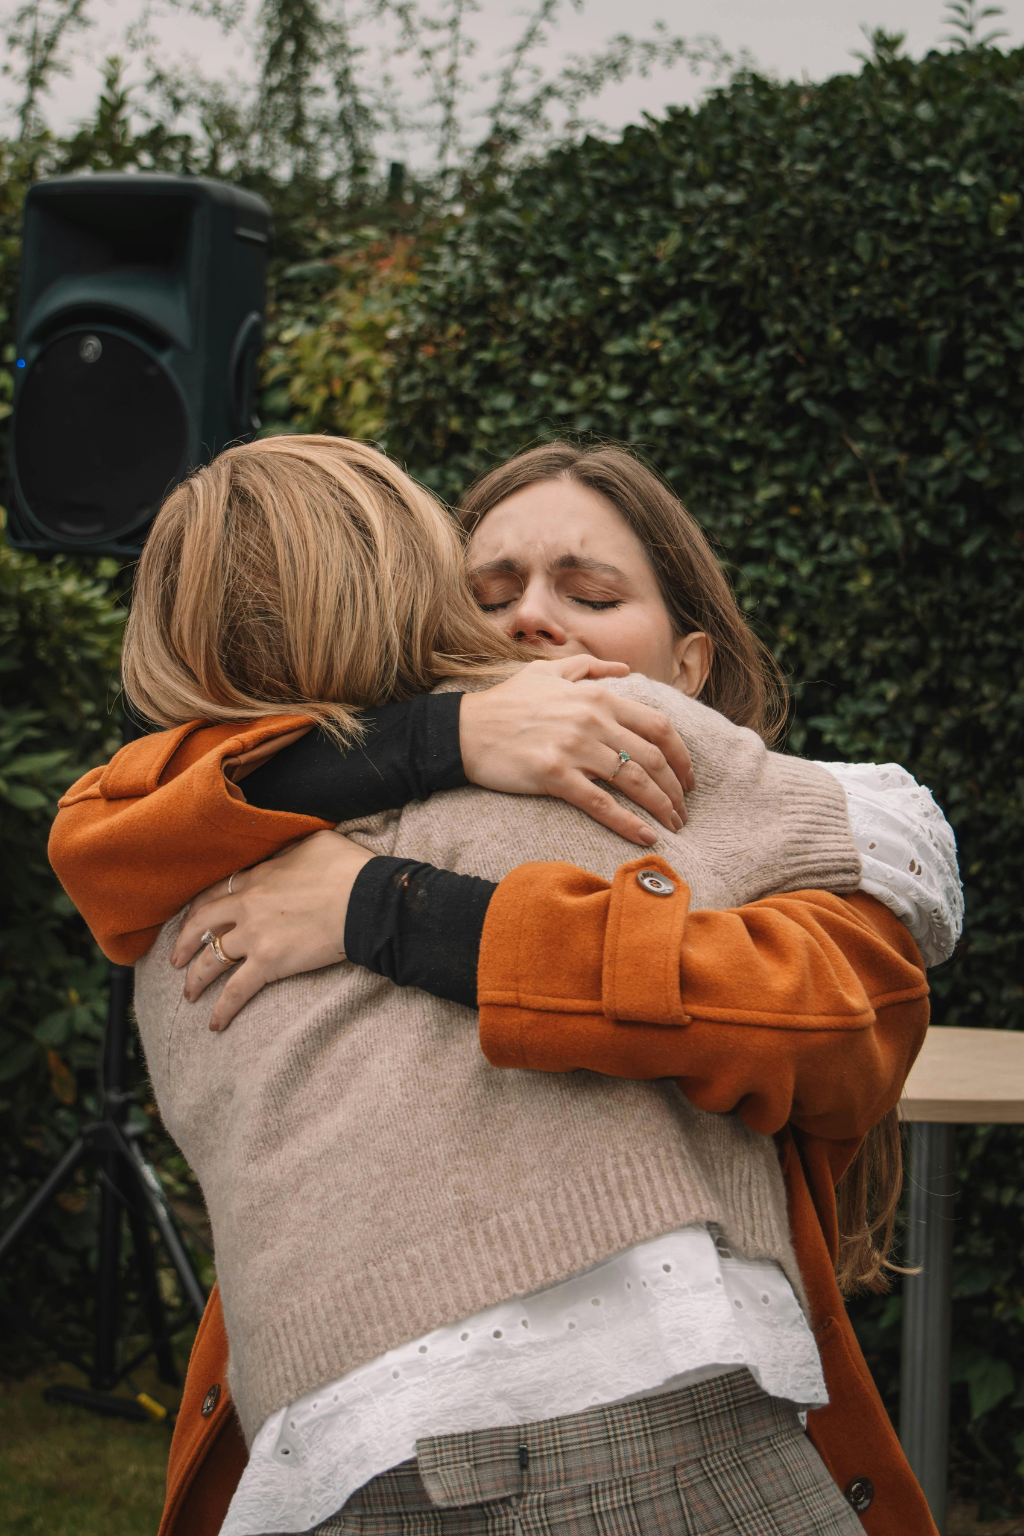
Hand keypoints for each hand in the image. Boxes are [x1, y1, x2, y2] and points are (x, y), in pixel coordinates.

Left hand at [171, 830, 372, 1031]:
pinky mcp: (269, 963)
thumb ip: (289, 850)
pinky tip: (214, 1023)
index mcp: (258, 876)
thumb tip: (284, 854)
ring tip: (189, 993)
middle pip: (202, 925)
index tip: (192, 919)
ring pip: (212, 959)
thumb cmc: (348, 868)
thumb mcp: (314, 842)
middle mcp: (248, 905)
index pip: (217, 892)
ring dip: (196, 979)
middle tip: (177, 959)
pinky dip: (222, 1009)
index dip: (200, 908)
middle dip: (186, 944)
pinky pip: (236, 990)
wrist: (366, 899)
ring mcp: (255, 935)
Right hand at [459, 657, 694, 845]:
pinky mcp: (555, 776)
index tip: (687, 777)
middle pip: (653, 758)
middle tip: (684, 809)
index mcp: (597, 697)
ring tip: (673, 826)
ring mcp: (574, 748)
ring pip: (635, 782)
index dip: (680, 755)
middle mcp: (592, 720)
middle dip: (677, 788)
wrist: (463, 730)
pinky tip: (647, 838)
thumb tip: (624, 669)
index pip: (658, 726)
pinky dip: (630, 824)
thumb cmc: (505, 702)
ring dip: (662, 807)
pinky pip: (602, 804)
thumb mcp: (547, 671)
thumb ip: (589, 667)